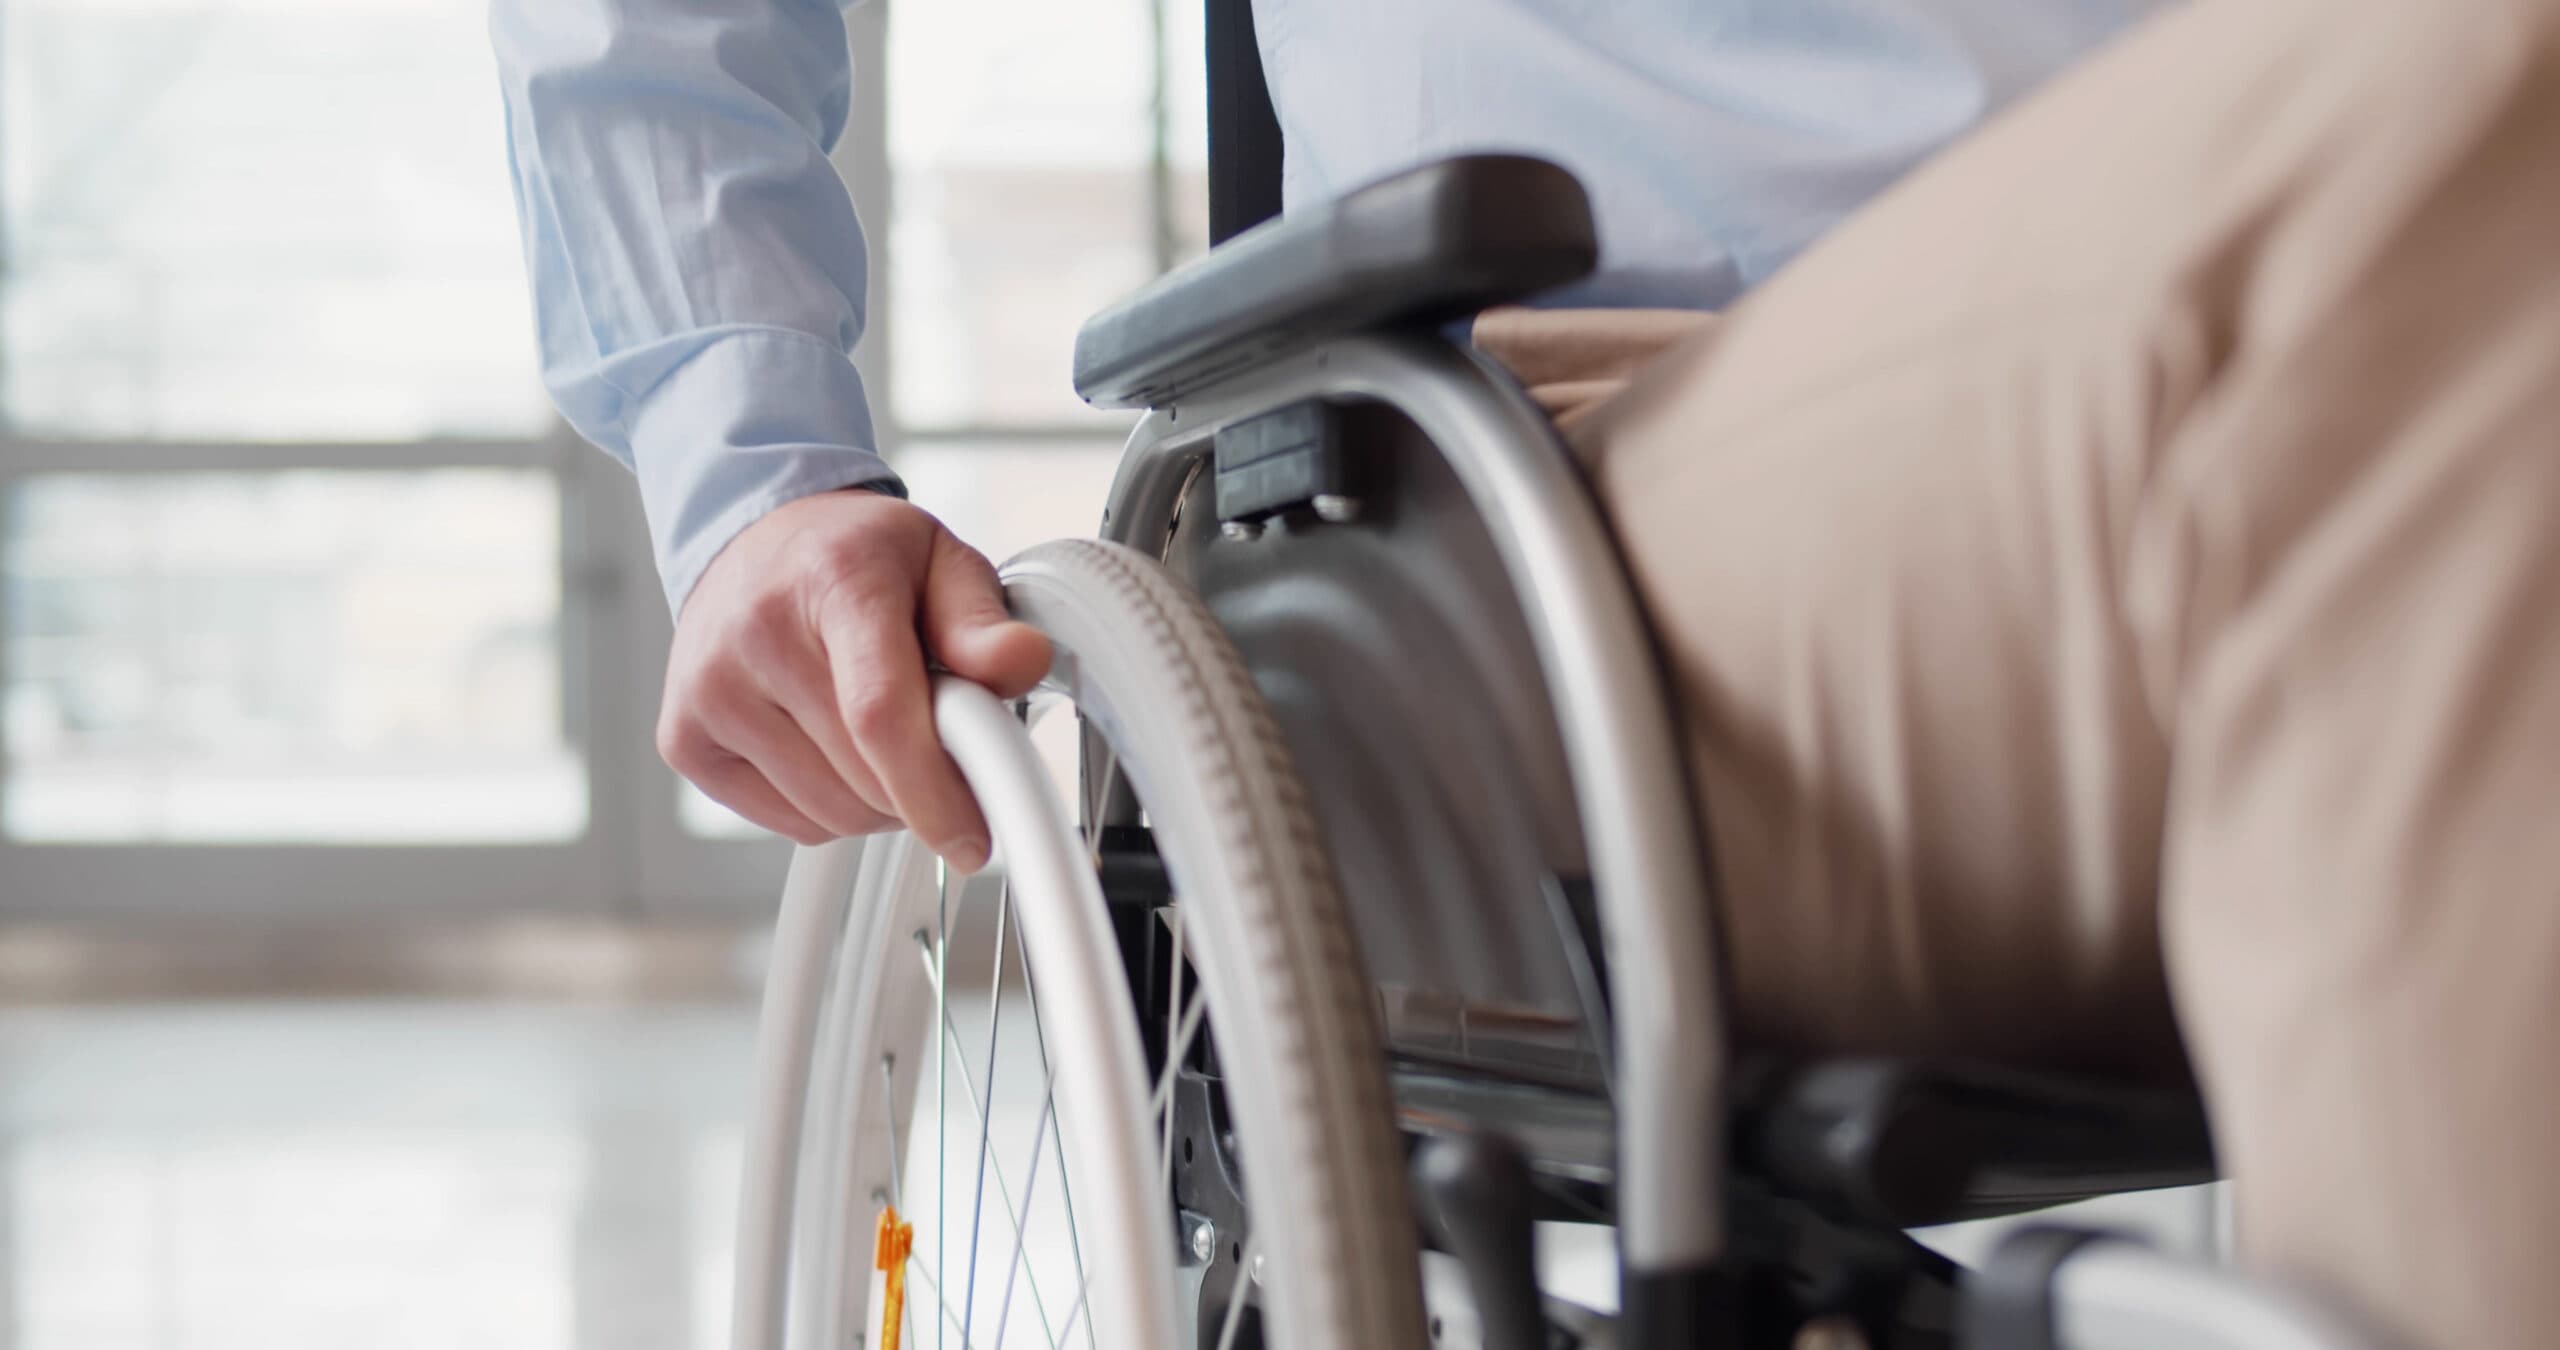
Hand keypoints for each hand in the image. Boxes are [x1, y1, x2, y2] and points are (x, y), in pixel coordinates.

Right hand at [658, 489, 1051, 867]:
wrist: (754, 540)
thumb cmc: (856, 559)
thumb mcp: (942, 563)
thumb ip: (982, 622)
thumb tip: (1023, 662)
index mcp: (834, 581)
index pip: (878, 713)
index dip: (932, 791)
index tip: (971, 839)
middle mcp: (756, 633)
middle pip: (863, 777)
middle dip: (923, 784)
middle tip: (938, 736)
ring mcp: (707, 690)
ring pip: (830, 812)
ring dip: (880, 801)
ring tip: (882, 735)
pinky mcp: (684, 740)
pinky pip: (791, 823)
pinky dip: (832, 807)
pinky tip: (831, 747)